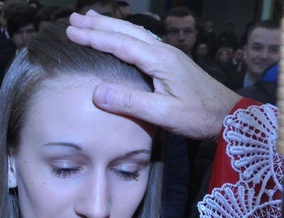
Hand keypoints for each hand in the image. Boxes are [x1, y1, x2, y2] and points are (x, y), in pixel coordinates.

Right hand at [66, 11, 241, 140]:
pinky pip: (140, 40)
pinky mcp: (169, 61)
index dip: (94, 37)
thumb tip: (97, 92)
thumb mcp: (163, 114)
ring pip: (133, 33)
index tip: (71, 32)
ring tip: (90, 19)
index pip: (120, 44)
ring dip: (110, 25)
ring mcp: (167, 54)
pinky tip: (118, 35)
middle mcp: (163, 51)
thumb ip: (131, 103)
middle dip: (98, 24)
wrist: (227, 115)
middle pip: (125, 31)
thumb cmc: (197, 116)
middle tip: (73, 19)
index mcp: (159, 60)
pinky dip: (122, 34)